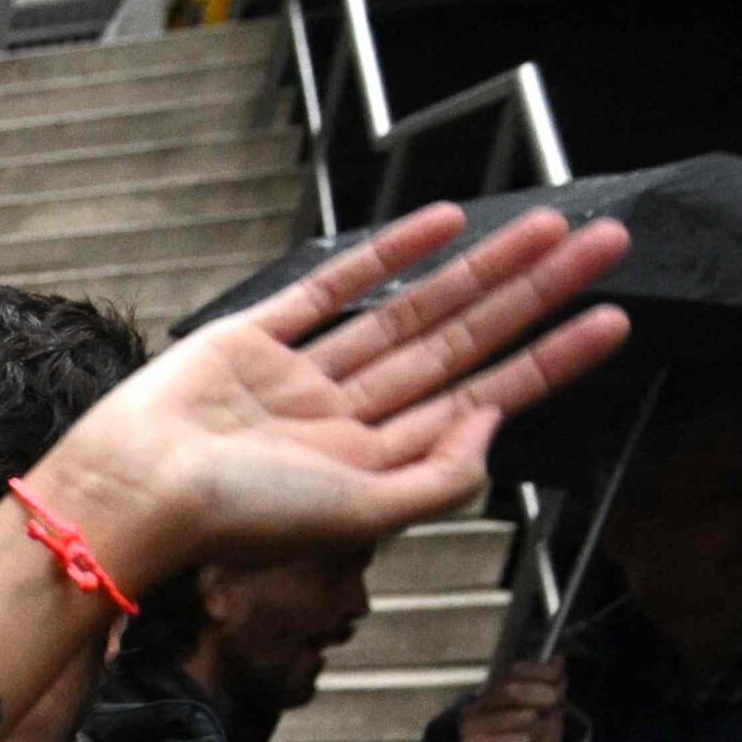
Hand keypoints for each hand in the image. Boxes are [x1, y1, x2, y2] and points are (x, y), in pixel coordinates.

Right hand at [27, 203, 629, 598]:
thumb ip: (437, 479)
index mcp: (372, 468)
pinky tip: (440, 224)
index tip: (610, 320)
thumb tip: (493, 425)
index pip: (482, 402)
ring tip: (549, 226)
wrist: (131, 492)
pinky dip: (384, 255)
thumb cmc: (233, 517)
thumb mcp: (356, 514)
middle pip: (461, 345)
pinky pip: (330, 290)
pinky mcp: (251, 341)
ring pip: (411, 311)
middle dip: (535, 295)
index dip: (549, 361)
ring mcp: (301, 378)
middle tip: (605, 244)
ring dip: (481, 268)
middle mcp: (345, 420)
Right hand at [453, 659, 573, 741]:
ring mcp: (469, 730)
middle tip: (552, 711)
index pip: (513, 671)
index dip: (540, 672)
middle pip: (512, 689)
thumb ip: (550, 689)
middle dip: (542, 697)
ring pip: (518, 718)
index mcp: (490, 696)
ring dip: (537, 731)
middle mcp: (475, 709)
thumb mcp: (544, 717)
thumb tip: (559, 659)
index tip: (559, 682)